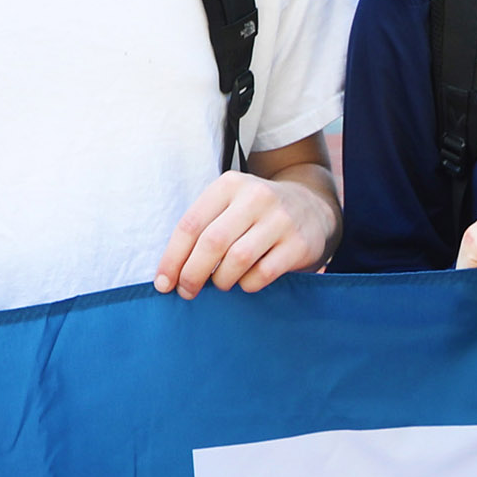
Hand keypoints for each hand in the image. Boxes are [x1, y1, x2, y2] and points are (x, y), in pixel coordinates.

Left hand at [156, 168, 335, 294]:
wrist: (314, 208)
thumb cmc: (257, 214)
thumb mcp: (230, 205)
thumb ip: (203, 228)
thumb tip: (171, 274)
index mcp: (230, 185)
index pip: (191, 225)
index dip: (172, 258)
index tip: (163, 284)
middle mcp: (256, 197)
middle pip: (212, 243)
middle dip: (192, 274)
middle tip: (186, 292)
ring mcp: (280, 220)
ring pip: (237, 260)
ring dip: (222, 281)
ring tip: (221, 284)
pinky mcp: (299, 243)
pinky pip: (263, 274)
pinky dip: (248, 284)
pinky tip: (247, 280)